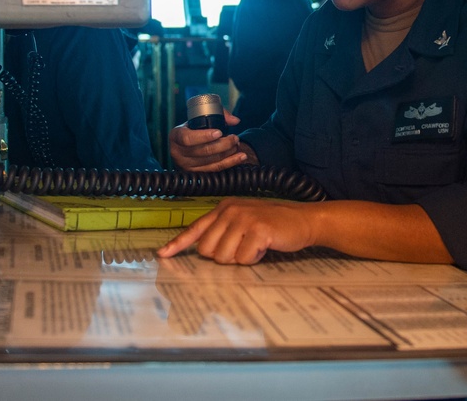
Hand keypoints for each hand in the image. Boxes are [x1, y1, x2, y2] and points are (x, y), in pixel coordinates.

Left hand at [157, 198, 316, 263]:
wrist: (304, 220)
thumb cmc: (274, 225)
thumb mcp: (245, 221)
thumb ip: (224, 231)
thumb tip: (204, 251)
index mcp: (224, 208)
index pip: (196, 229)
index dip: (178, 244)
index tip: (162, 255)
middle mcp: (230, 211)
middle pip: (207, 250)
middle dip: (224, 257)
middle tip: (244, 247)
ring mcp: (243, 219)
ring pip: (223, 257)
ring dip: (240, 259)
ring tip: (256, 245)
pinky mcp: (257, 230)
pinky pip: (243, 259)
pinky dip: (255, 259)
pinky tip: (265, 247)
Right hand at [169, 109, 249, 170]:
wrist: (185, 143)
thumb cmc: (194, 127)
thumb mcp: (200, 117)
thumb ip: (219, 114)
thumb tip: (235, 121)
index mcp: (176, 135)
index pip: (187, 138)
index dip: (204, 136)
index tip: (219, 132)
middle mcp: (178, 152)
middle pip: (202, 151)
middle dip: (223, 144)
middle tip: (235, 138)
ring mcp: (185, 165)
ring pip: (210, 161)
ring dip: (228, 153)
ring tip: (237, 145)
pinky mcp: (195, 173)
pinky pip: (214, 169)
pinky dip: (229, 163)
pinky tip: (240, 157)